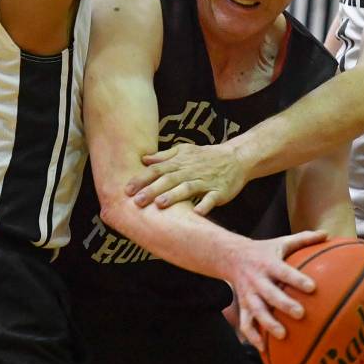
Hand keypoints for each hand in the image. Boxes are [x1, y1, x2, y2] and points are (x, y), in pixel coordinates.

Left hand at [126, 140, 246, 212]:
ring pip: (188, 188)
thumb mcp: (185, 151)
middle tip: (137, 201)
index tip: (127, 189)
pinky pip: (211, 198)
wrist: (236, 158)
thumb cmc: (206, 157)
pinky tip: (196, 212)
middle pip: (170, 179)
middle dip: (153, 190)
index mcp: (180, 162)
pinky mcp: (219, 191)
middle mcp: (191, 171)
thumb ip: (164, 156)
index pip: (158, 169)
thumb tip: (144, 159)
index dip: (142, 179)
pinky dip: (204, 205)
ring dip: (174, 196)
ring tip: (160, 204)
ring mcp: (206, 181)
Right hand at [224, 229, 326, 349]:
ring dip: (267, 323)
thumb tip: (327, 234)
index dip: (297, 279)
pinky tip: (263, 349)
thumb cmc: (264, 250)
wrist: (230, 256)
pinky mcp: (243, 306)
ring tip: (282, 335)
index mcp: (268, 263)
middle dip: (283, 304)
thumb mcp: (281, 242)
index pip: (284, 271)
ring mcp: (248, 294)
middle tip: (300, 314)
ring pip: (256, 310)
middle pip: (269, 293)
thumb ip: (304, 239)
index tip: (312, 287)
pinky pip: (245, 323)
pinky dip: (252, 336)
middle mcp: (257, 280)